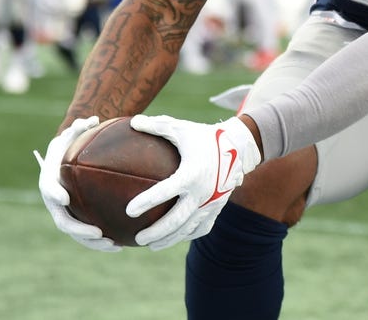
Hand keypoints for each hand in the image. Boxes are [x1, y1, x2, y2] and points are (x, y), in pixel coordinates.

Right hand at [34, 116, 121, 251]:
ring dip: (93, 243)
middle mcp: (55, 203)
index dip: (55, 195)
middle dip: (79, 229)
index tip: (66, 198)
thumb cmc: (71, 146)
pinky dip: (102, 243)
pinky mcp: (78, 221)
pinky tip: (121, 246)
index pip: (49, 190)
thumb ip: (79, 126)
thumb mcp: (71, 133)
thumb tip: (93, 118)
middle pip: (63, 221)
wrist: (67, 162)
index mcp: (50, 182)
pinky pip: (89, 236)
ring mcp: (66, 214)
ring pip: (77, 235)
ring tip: (113, 245)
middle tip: (98, 232)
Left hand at [126, 115, 260, 250]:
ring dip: (169, 239)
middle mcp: (203, 191)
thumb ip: (157, 126)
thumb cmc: (204, 137)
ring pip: (188, 228)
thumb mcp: (182, 128)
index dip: (147, 201)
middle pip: (177, 219)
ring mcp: (212, 202)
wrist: (238, 147)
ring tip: (150, 245)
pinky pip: (202, 227)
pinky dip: (187, 235)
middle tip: (139, 239)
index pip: (166, 190)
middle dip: (157, 232)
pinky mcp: (218, 207)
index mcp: (192, 172)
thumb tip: (133, 121)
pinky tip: (174, 238)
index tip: (129, 211)